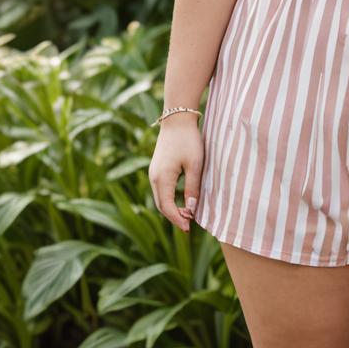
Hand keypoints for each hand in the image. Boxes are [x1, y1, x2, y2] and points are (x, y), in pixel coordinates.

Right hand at [148, 113, 203, 233]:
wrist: (177, 119)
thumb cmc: (188, 140)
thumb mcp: (195, 164)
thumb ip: (192, 187)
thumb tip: (191, 208)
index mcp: (162, 178)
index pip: (168, 207)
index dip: (178, 220)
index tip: (190, 228)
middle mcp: (154, 177)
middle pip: (161, 205)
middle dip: (174, 217)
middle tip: (189, 225)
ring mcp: (154, 172)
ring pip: (160, 198)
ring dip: (172, 209)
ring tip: (187, 214)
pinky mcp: (157, 168)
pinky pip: (161, 189)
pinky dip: (170, 199)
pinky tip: (181, 200)